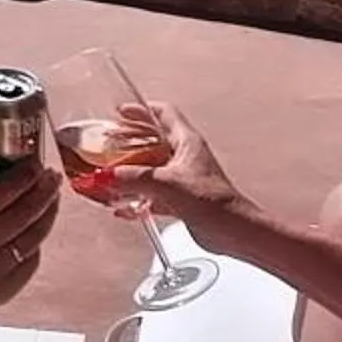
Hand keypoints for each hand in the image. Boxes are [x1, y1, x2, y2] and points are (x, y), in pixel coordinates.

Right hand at [0, 159, 60, 335]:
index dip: (22, 177)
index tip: (35, 163)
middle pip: (21, 214)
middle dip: (43, 191)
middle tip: (51, 176)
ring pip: (32, 238)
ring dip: (47, 213)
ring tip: (51, 197)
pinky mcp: (2, 292)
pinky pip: (30, 261)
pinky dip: (36, 242)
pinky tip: (36, 227)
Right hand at [98, 100, 241, 224]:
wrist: (234, 231)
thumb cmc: (214, 202)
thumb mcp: (167, 184)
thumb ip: (134, 178)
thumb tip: (107, 176)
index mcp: (187, 142)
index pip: (164, 114)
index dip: (142, 110)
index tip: (121, 112)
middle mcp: (185, 157)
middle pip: (154, 141)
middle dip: (129, 143)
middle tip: (108, 144)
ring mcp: (183, 179)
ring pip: (151, 170)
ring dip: (130, 174)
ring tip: (109, 177)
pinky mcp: (182, 201)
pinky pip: (153, 195)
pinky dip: (137, 200)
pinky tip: (123, 208)